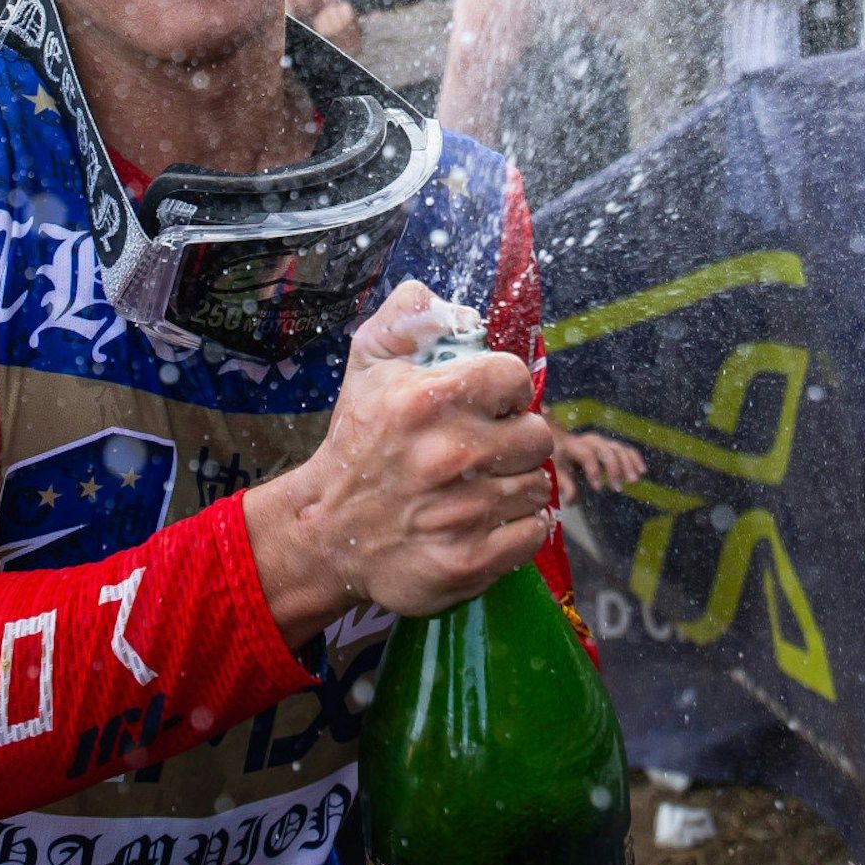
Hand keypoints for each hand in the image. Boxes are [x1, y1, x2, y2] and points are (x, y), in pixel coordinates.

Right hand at [243, 282, 560, 637]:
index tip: (489, 403)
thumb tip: (454, 304)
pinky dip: (518, 527)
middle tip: (487, 448)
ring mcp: (463, 512)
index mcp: (427, 400)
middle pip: (538, 435)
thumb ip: (408, 316)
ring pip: (538, 485)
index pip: (515, 378)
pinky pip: (534, 532)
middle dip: (516, 438)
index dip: (506, 390)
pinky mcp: (470, 560)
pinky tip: (486, 520)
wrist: (326, 532)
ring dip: (515, 484)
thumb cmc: (357, 443)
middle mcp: (449, 455)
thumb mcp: (367, 365)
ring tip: (479, 486)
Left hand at [553, 428, 647, 494]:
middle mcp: (589, 441)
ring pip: (619, 449)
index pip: (587, 455)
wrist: (560, 441)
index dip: (593, 471)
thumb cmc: (556, 460)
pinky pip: (626, 449)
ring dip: (628, 465)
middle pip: (606, 451)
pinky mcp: (611, 446)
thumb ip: (564, 485)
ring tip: (633, 482)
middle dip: (613, 469)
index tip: (598, 489)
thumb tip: (572, 501)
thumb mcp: (555, 471)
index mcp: (573, 446)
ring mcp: (602, 442)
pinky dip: (635, 459)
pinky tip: (642, 472)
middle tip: (617, 489)